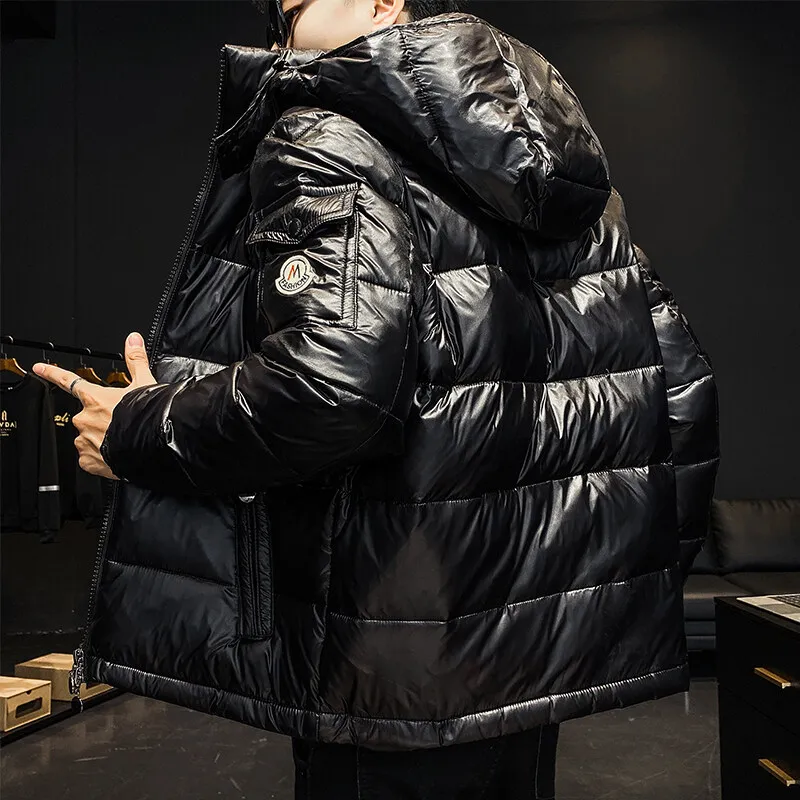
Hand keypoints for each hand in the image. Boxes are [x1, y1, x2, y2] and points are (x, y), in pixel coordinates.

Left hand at [32, 332, 158, 479]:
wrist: (155, 445)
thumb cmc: (149, 415)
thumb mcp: (145, 383)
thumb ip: (136, 360)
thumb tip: (133, 339)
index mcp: (95, 397)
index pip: (68, 381)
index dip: (52, 373)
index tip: (39, 368)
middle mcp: (85, 418)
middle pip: (87, 415)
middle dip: (100, 418)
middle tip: (120, 423)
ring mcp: (85, 440)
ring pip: (88, 437)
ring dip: (100, 438)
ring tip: (121, 441)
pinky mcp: (89, 461)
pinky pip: (90, 458)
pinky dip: (100, 457)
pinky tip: (115, 455)